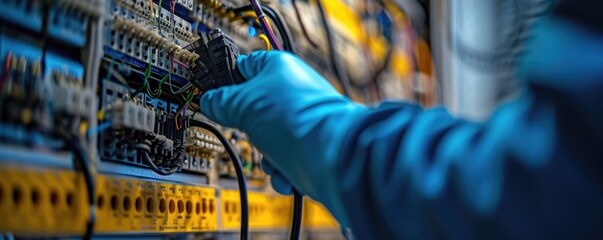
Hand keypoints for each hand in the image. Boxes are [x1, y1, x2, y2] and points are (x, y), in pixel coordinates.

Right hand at [200, 50, 364, 198]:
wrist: (333, 157)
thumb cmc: (295, 121)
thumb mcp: (243, 104)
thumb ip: (221, 101)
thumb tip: (209, 101)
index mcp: (279, 67)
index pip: (245, 65)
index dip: (226, 79)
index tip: (212, 93)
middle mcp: (294, 92)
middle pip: (254, 110)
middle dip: (248, 129)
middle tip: (248, 130)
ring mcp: (304, 121)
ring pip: (267, 139)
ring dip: (264, 157)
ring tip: (273, 159)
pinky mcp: (311, 147)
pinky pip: (284, 160)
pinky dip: (281, 172)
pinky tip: (287, 174)